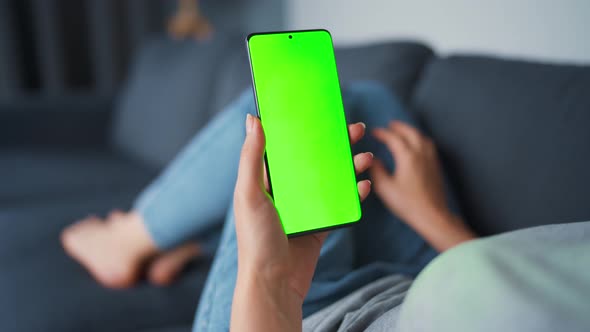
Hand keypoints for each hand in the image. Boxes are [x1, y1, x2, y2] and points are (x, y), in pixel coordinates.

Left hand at [230, 114, 371, 330]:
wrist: (274, 284)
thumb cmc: (256, 240)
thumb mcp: (249, 194)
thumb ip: (251, 158)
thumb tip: (253, 119)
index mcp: (267, 180)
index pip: (288, 146)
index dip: (305, 128)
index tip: (323, 112)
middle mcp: (287, 190)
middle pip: (316, 159)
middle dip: (337, 144)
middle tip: (357, 130)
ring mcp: (305, 208)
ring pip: (332, 179)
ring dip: (350, 166)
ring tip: (366, 157)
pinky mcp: (320, 225)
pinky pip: (341, 204)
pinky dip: (354, 194)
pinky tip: (365, 186)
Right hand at [369, 121, 474, 250]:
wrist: (433, 216)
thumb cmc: (407, 203)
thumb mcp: (385, 188)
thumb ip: (376, 171)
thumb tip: (372, 159)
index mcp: (407, 157)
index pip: (394, 139)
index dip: (383, 133)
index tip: (374, 132)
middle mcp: (421, 154)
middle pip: (411, 133)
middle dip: (399, 127)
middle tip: (390, 125)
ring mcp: (431, 160)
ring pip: (422, 138)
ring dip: (412, 132)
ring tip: (404, 132)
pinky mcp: (436, 167)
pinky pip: (429, 146)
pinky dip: (420, 140)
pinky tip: (418, 147)